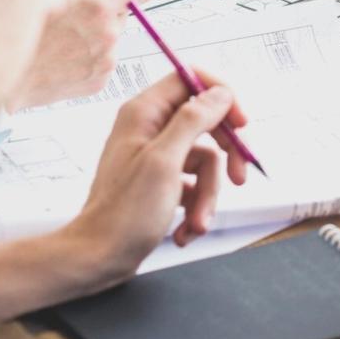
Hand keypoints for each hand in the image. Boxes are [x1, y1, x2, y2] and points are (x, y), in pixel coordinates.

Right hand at [10, 0, 152, 109]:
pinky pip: (103, 61)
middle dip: (105, 12)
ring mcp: (105, 60)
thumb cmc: (25, 29)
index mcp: (100, 7)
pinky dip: (90, 57)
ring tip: (64, 39)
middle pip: (123, 14)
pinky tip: (65, 55)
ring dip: (96, 36)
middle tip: (74, 16)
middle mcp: (108, 34)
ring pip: (112, 39)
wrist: (5, 74)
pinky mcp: (100, 80)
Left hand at [60, 69, 248, 285]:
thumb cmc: (122, 214)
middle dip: (226, 155)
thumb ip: (194, 121)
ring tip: (198, 222)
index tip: (241, 122)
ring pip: (205, 160)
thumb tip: (220, 93)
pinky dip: (196, 207)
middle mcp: (150, 129)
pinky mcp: (161, 182)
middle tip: (240, 176)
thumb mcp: (165, 162)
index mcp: (144, 113)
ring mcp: (156, 156)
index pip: (190, 79)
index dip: (221, 95)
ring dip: (209, 194)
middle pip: (206, 123)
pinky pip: (194, 184)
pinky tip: (186, 229)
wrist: (98, 259)